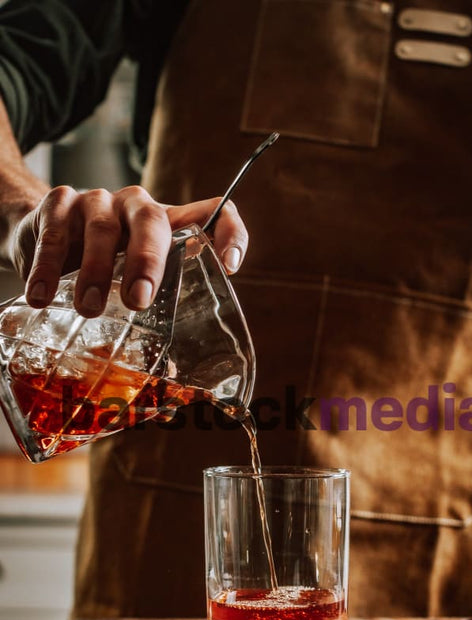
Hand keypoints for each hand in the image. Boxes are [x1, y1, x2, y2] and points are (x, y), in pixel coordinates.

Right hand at [10, 185, 248, 316]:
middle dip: (148, 262)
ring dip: (96, 271)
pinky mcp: (58, 204)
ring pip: (102, 229)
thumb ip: (158, 303)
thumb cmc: (105, 261)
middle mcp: (137, 205)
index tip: (230, 266)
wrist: (43, 232)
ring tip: (90, 308)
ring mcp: (97, 202)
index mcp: (168, 222)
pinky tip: (43, 296)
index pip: (214, 211)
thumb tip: (178, 367)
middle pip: (153, 221)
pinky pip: (55, 233)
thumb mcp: (135, 276)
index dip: (230, 233)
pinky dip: (48, 267)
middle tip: (138, 301)